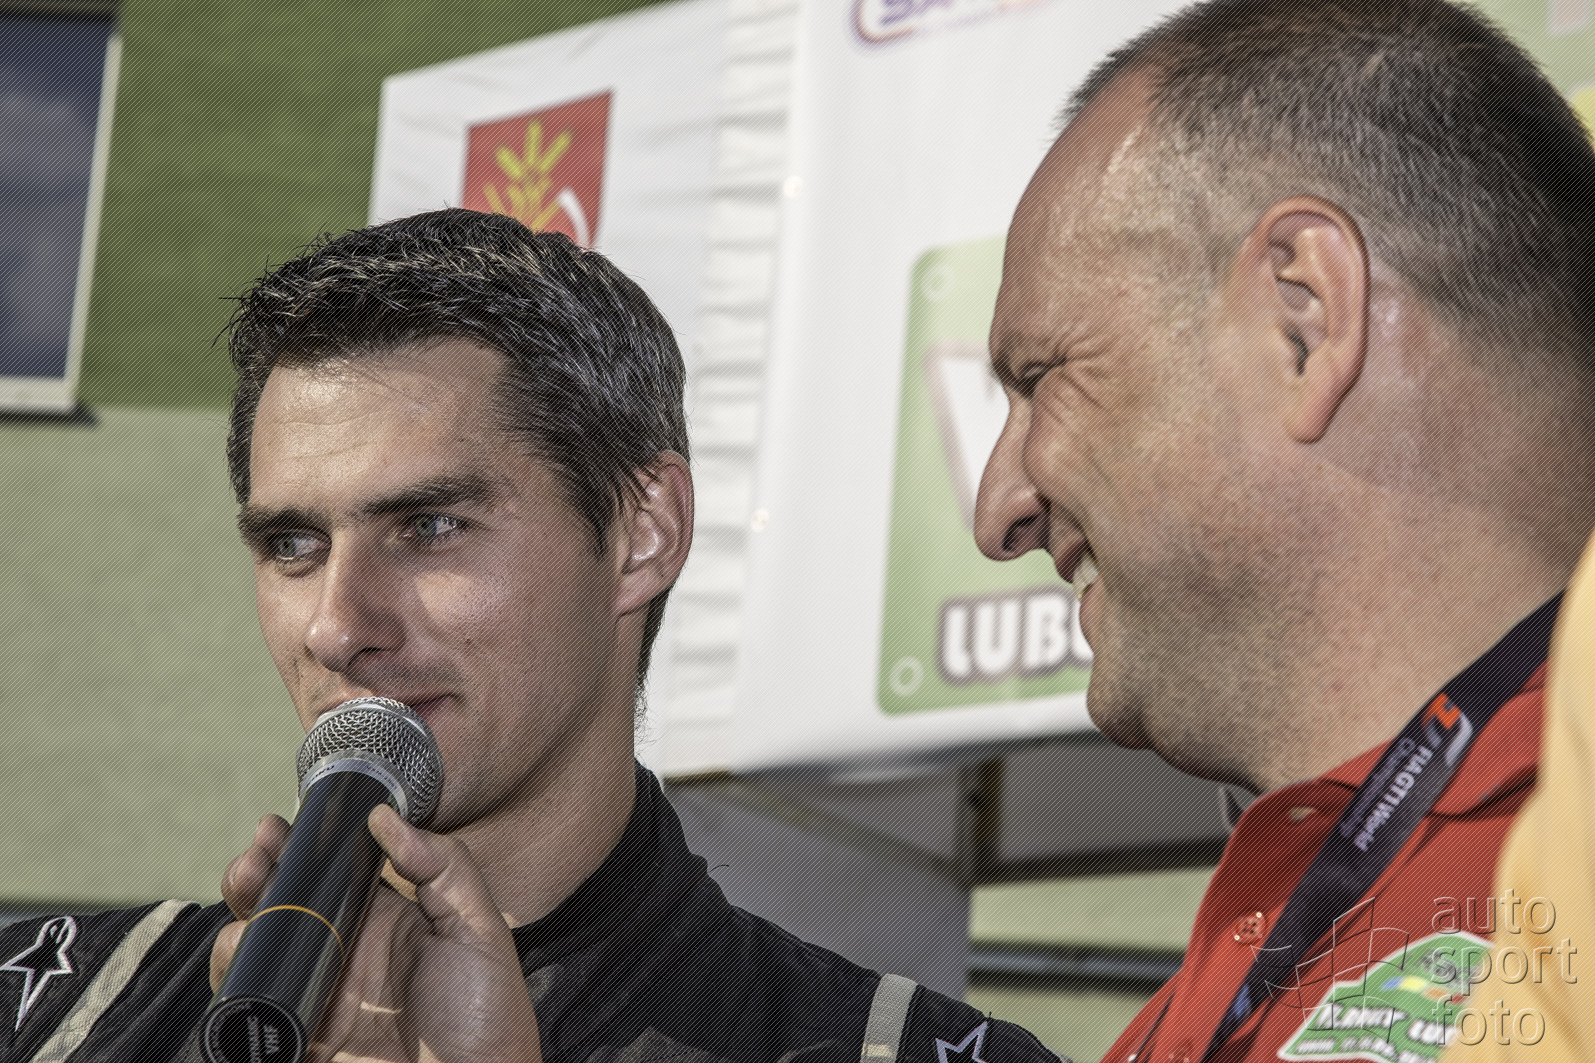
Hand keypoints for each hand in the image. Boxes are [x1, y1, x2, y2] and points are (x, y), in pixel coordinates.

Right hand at [213, 809, 541, 1062]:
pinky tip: (240, 958)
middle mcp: (344, 957)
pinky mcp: (299, 1041)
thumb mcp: (478, 930)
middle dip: (256, 878)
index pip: (330, 876)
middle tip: (252, 860)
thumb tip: (384, 816)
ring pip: (255, 954)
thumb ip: (443, 866)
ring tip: (246, 908)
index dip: (300, 850)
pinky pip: (248, 1011)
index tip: (276, 826)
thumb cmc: (487, 1019)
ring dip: (238, 925)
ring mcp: (318, 1000)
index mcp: (385, 923)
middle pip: (282, 908)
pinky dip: (234, 982)